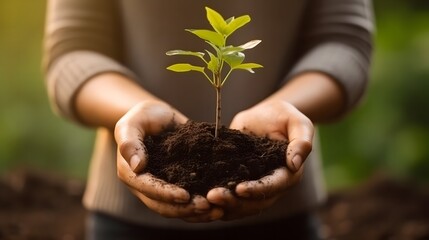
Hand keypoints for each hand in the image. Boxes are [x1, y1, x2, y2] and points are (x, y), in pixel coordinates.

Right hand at [114, 100, 223, 221]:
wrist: (157, 117)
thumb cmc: (143, 116)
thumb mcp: (132, 123)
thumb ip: (130, 142)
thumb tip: (137, 166)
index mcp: (130, 174)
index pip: (148, 188)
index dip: (166, 194)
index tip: (186, 196)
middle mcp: (144, 187)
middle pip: (163, 206)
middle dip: (185, 208)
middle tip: (207, 206)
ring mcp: (160, 189)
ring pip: (176, 209)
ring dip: (196, 213)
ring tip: (217, 211)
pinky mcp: (176, 187)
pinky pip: (187, 203)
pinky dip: (201, 207)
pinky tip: (220, 206)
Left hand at [207, 100, 312, 219]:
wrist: (264, 116)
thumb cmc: (283, 116)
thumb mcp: (297, 122)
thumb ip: (301, 141)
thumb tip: (294, 164)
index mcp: (288, 174)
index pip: (274, 186)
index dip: (258, 190)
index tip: (240, 189)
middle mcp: (272, 185)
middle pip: (255, 202)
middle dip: (234, 201)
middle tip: (213, 196)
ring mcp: (254, 185)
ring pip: (241, 204)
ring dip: (223, 205)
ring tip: (204, 199)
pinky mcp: (239, 181)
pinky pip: (229, 196)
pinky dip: (217, 200)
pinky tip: (200, 196)